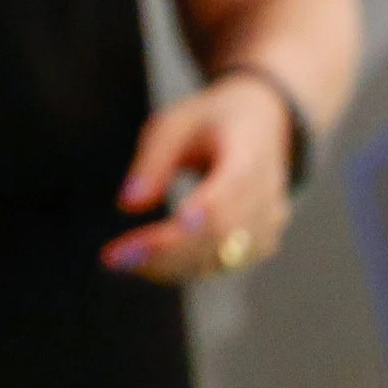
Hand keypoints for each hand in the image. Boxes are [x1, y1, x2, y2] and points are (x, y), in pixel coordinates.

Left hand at [99, 73, 294, 283]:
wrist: (267, 122)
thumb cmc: (213, 119)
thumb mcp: (176, 123)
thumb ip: (152, 161)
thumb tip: (127, 205)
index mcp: (250, 155)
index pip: (220, 202)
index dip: (182, 230)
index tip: (138, 244)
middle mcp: (268, 194)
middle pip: (219, 238)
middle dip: (165, 253)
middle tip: (116, 258)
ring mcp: (271, 221)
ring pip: (223, 259)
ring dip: (172, 266)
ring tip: (124, 259)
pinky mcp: (263, 241)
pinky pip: (225, 264)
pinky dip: (186, 268)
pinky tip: (149, 263)